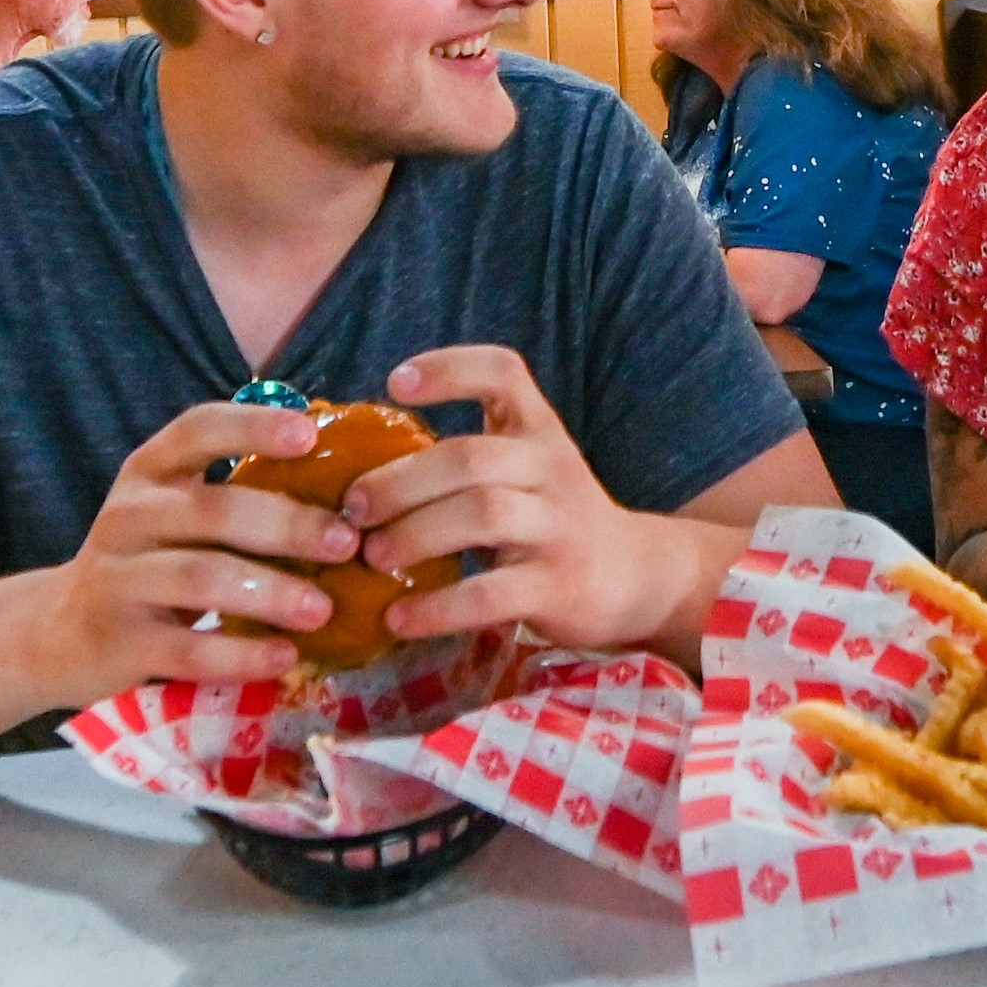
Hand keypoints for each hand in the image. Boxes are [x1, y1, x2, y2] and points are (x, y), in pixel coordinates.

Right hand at [39, 401, 370, 703]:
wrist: (62, 633)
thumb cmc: (148, 563)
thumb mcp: (175, 514)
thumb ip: (237, 497)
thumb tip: (350, 492)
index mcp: (148, 472)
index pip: (197, 429)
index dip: (253, 428)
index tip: (309, 433)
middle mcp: (129, 516)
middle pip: (213, 510)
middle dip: (286, 524)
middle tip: (346, 542)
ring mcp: (118, 580)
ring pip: (200, 578)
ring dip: (270, 592)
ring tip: (322, 609)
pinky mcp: (120, 642)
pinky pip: (188, 649)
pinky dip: (241, 655)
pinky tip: (285, 656)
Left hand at [362, 347, 713, 655]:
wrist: (633, 576)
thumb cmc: (552, 518)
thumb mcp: (524, 469)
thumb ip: (463, 460)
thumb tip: (356, 474)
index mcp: (536, 430)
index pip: (503, 373)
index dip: (449, 368)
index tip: (395, 383)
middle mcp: (552, 467)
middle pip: (470, 457)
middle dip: (400, 482)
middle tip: (353, 510)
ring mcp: (559, 526)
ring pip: (483, 515)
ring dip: (415, 535)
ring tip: (372, 557)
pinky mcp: (559, 586)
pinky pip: (490, 593)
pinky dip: (437, 608)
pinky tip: (398, 618)